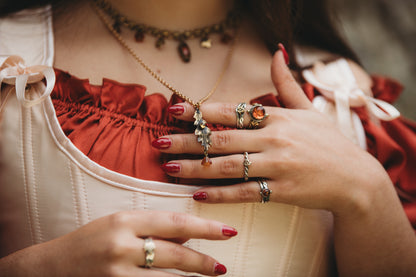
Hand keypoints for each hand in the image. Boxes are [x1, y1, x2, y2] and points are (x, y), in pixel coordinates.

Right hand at [0, 211, 235, 276]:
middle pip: (174, 255)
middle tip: (221, 267)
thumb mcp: (119, 225)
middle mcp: (121, 245)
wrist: (50, 268)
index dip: (204, 228)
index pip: (174, 223)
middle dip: (202, 263)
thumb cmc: (89, 242)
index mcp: (124, 220)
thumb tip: (188, 238)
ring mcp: (116, 273)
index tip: (227, 232)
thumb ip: (153, 229)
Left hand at [154, 50, 392, 216]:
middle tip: (159, 144)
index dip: (200, 112)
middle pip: (222, 139)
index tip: (174, 112)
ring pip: (228, 166)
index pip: (232, 111)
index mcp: (278, 116)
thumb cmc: (328, 143)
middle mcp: (275, 138)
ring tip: (169, 169)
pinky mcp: (283, 191)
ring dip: (196, 168)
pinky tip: (198, 194)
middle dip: (188, 141)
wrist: (356, 179)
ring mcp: (279, 165)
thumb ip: (286, 83)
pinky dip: (220, 194)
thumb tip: (277, 51)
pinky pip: (245, 192)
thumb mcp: (309, 109)